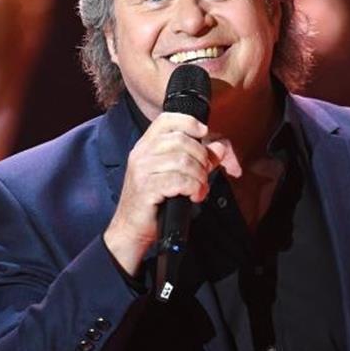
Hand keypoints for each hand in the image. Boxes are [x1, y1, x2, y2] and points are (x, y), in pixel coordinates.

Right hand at [103, 112, 240, 275]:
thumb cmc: (153, 203)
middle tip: (204, 175)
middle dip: (201, 158)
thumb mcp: (174, 176)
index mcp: (145, 146)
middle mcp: (141, 154)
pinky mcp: (146, 188)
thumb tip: (218, 148)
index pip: (166, 120)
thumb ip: (197, 159)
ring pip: (182, 160)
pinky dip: (193, 188)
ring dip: (199, 176)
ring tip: (199, 189)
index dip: (189, 122)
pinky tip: (193, 196)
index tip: (203, 133)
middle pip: (181, 140)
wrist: (130, 230)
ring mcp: (142, 170)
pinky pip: (178, 180)